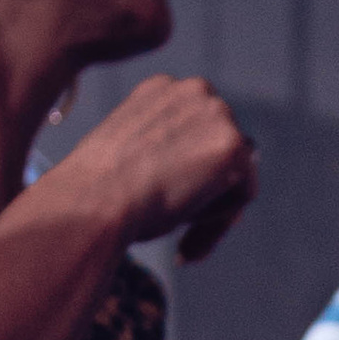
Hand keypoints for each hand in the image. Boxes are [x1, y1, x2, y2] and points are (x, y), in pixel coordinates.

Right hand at [63, 70, 257, 257]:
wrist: (93, 200)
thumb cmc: (97, 191)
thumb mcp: (128, 160)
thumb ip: (162, 156)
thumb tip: (192, 176)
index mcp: (162, 91)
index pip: (197, 133)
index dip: (191, 175)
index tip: (174, 211)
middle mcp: (193, 91)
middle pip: (222, 149)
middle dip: (211, 194)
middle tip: (183, 245)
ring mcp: (216, 113)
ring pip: (236, 173)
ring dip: (212, 213)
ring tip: (181, 248)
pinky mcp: (232, 145)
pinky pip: (244, 193)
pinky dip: (220, 225)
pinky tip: (186, 240)